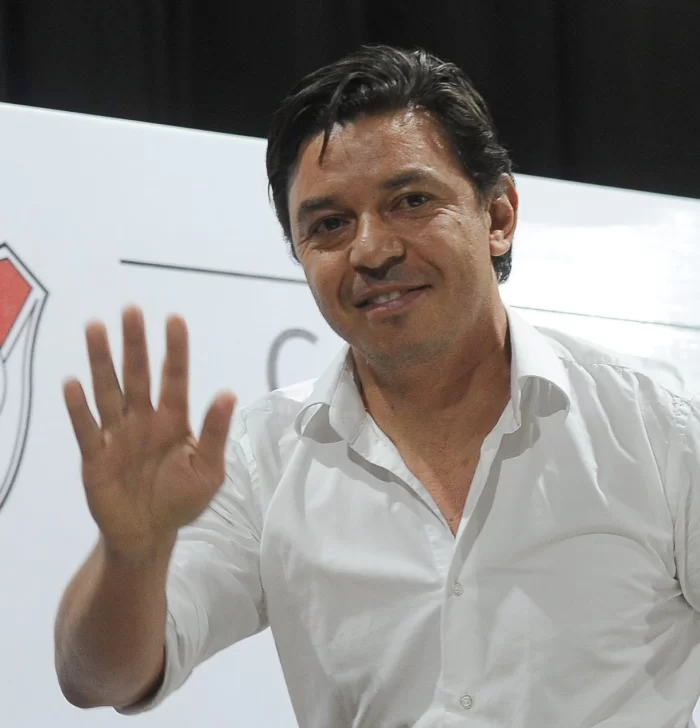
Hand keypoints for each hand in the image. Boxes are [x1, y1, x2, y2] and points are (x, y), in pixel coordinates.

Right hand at [63, 306, 235, 554]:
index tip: (175, 320)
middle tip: (132, 310)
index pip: (175, 378)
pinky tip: (72, 384)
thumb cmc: (182, 498)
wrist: (149, 533)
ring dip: (102, 362)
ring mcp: (117, 434)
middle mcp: (144, 419)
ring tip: (96, 328)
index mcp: (174, 420)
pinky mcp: (95, 456)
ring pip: (109, 391)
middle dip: (135, 344)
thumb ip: (215, 432)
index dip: (175, 350)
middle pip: (138, 375)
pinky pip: (86, 428)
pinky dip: (78, 408)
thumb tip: (229, 393)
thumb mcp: (209, 470)